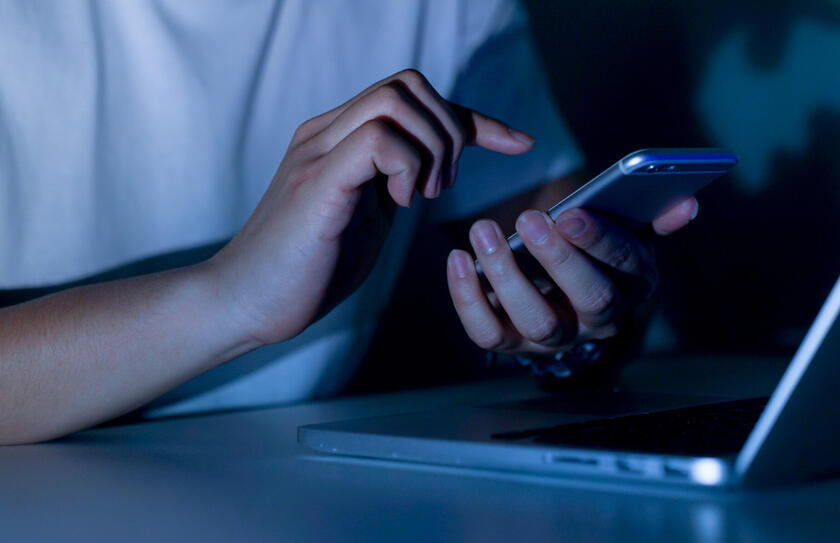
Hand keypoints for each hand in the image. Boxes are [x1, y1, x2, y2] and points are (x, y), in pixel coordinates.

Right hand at [209, 69, 534, 344]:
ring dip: (431, 149)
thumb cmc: (307, 266)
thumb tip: (435, 170)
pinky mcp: (317, 182)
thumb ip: (396, 183)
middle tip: (441, 190)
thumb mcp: (370, 215)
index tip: (520, 144)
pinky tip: (400, 204)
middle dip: (449, 130)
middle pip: (409, 84)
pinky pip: (377, 139)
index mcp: (342, 138)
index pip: (417, 100)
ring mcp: (320, 152)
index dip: (476, 119)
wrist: (246, 302)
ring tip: (422, 197)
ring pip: (396, 100)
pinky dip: (407, 167)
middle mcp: (328, 132)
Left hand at [447, 197, 698, 354]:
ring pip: (535, 319)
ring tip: (481, 231)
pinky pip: (488, 333)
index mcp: (632, 284)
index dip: (599, 239)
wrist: (566, 300)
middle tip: (528, 220)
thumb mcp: (629, 233)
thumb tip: (686, 203)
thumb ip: (652, 217)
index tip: (572, 213)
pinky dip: (467, 299)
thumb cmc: (595, 254)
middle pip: (587, 297)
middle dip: (558, 259)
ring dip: (505, 275)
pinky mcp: (513, 344)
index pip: (624, 265)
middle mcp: (598, 319)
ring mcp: (554, 336)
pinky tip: (457, 259)